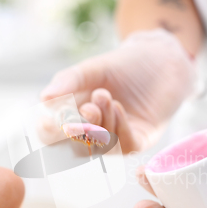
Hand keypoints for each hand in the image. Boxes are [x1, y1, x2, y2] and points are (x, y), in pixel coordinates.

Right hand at [41, 29, 195, 152]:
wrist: (162, 59)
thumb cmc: (125, 65)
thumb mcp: (93, 68)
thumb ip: (70, 81)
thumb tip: (44, 98)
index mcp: (74, 114)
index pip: (52, 134)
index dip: (49, 131)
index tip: (53, 119)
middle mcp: (93, 132)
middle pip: (74, 148)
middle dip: (78, 131)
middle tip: (87, 107)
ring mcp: (115, 139)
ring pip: (100, 147)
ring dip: (100, 123)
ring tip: (104, 95)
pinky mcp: (138, 140)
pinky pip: (124, 146)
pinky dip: (119, 128)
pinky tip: (118, 107)